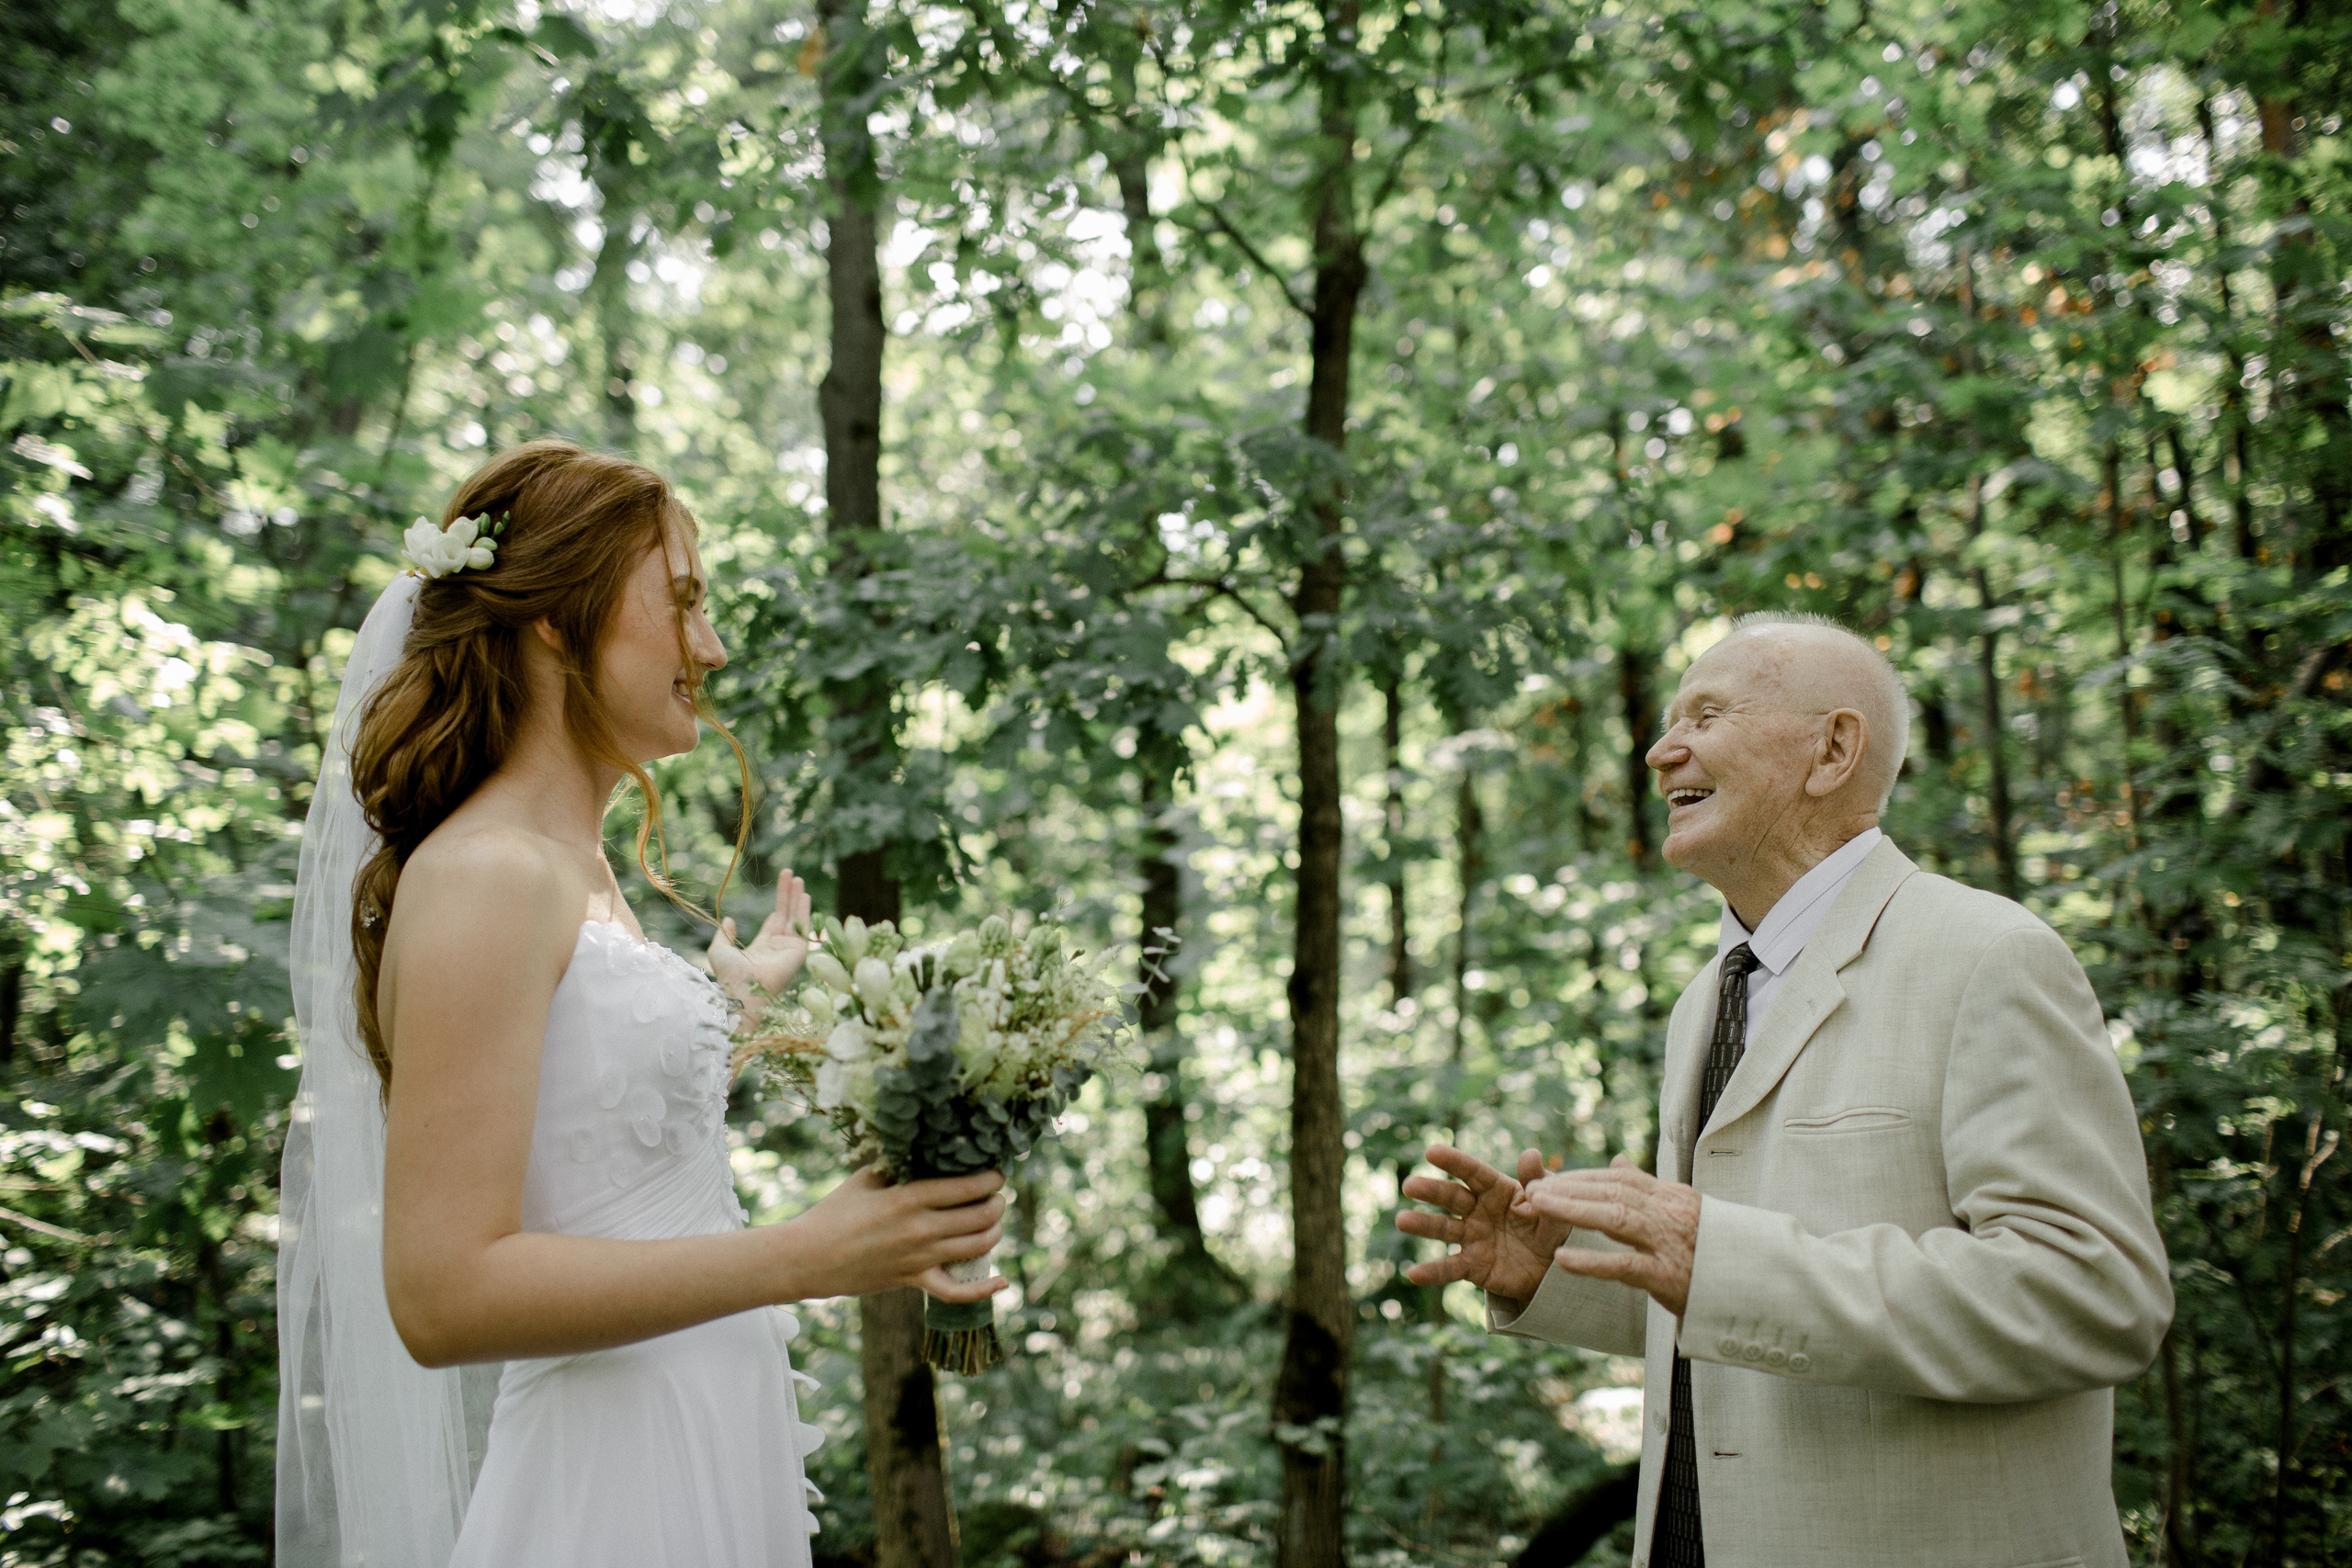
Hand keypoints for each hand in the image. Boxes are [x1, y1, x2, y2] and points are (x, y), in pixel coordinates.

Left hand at [708, 869, 812, 1005]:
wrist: (743, 990)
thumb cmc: (729, 974)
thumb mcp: (719, 950)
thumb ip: (724, 935)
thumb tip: (728, 920)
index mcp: (761, 949)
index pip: (774, 922)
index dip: (779, 904)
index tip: (783, 888)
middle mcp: (778, 948)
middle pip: (786, 915)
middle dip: (788, 894)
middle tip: (790, 874)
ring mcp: (789, 949)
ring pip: (795, 917)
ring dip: (797, 897)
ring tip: (798, 878)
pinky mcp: (798, 951)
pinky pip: (802, 926)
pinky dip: (804, 910)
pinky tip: (804, 895)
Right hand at [775, 1167, 1008, 1303]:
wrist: (809, 1258)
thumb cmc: (834, 1213)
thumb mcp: (866, 1179)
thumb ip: (898, 1165)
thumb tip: (924, 1150)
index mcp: (909, 1198)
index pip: (967, 1188)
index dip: (990, 1179)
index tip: (997, 1172)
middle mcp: (921, 1229)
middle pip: (980, 1217)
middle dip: (996, 1203)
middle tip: (995, 1195)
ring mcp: (920, 1258)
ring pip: (977, 1247)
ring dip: (993, 1231)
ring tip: (993, 1220)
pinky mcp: (914, 1281)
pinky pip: (957, 1292)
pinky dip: (984, 1290)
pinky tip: (1002, 1281)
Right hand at [1394, 1144, 1569, 1304]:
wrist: (1553, 1269)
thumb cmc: (1551, 1228)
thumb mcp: (1551, 1206)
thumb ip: (1539, 1183)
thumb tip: (1530, 1153)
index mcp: (1497, 1189)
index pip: (1473, 1172)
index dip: (1454, 1162)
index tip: (1432, 1152)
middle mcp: (1478, 1211)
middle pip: (1451, 1198)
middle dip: (1431, 1191)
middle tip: (1410, 1186)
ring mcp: (1472, 1238)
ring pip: (1443, 1229)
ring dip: (1422, 1225)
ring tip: (1402, 1221)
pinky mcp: (1472, 1266)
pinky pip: (1450, 1268)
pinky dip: (1432, 1272)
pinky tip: (1413, 1273)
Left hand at [1514, 1155, 1701, 1316]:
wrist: (1757, 1289)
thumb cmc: (1713, 1251)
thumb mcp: (1681, 1212)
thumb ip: (1647, 1188)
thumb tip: (1617, 1159)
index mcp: (1671, 1197)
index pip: (1619, 1178)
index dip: (1581, 1177)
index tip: (1547, 1179)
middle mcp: (1670, 1213)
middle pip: (1612, 1191)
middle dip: (1568, 1188)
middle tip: (1531, 1190)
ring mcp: (1670, 1243)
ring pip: (1616, 1217)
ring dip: (1573, 1209)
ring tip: (1537, 1206)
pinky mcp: (1669, 1277)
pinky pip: (1625, 1266)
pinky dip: (1592, 1262)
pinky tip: (1562, 1259)